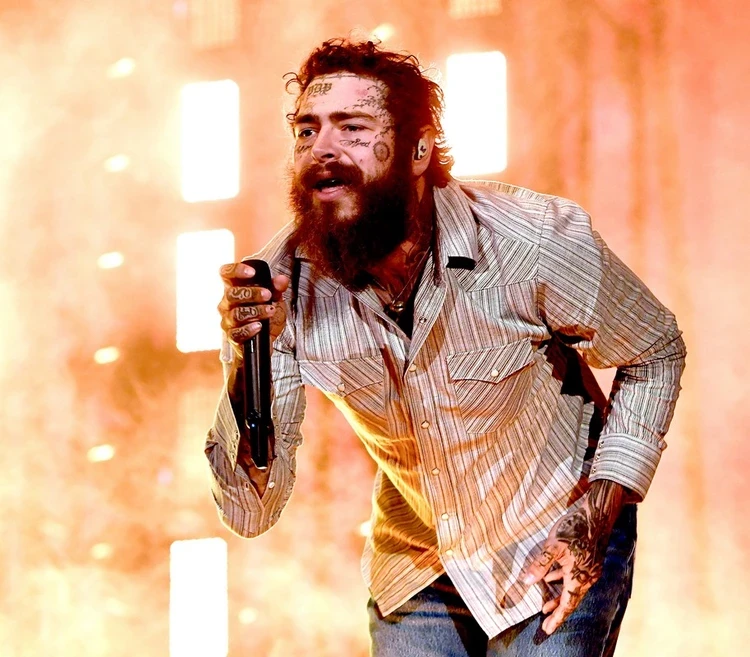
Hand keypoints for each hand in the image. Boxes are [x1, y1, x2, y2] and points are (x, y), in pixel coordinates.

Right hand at [217, 262, 289, 357]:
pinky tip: (260, 326)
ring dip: (255, 311)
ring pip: (236, 313)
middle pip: (232, 294)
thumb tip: (281, 280)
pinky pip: (237, 333)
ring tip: (270, 311)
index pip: (226, 274)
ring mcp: (228, 320)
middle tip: (268, 295)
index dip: (236, 270)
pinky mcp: (233, 337)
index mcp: (235, 289)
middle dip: (251, 293)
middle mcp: (227, 303)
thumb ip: (277, 289)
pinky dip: (249, 329)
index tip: (251, 272)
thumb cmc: (266, 317)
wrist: (267, 341)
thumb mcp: (275, 300)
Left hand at [521, 480, 624, 634]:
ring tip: (545, 605)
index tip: (547, 629)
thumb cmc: (575, 527)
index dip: (556, 617)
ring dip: (559, 596)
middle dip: (557, 611)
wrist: (597, 513)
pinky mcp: (590, 560)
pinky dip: (563, 581)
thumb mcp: (552, 545)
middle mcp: (588, 577)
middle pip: (571, 600)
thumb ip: (540, 565)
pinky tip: (552, 578)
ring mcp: (590, 569)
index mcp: (579, 577)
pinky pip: (576, 577)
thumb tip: (526, 582)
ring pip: (573, 588)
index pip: (567, 604)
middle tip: (545, 622)